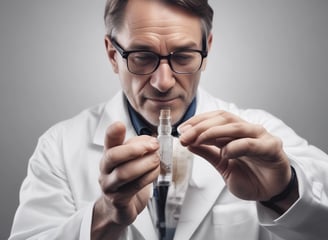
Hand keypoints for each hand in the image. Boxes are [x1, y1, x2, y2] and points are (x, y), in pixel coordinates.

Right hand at [92, 122, 159, 238]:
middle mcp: (106, 169)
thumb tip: (151, 141)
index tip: (120, 125)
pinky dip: (148, 177)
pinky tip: (156, 171)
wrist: (120, 207)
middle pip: (113, 156)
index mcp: (109, 154)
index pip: (108, 141)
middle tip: (154, 145)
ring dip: (145, 164)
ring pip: (124, 173)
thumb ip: (139, 147)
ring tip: (157, 160)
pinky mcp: (119, 199)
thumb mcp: (131, 159)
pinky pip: (134, 187)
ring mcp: (110, 185)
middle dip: (134, 149)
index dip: (112, 132)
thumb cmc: (128, 179)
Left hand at [178, 110, 291, 201]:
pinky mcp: (272, 148)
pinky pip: (252, 143)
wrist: (270, 192)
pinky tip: (224, 153)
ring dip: (214, 132)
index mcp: (235, 132)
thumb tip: (187, 143)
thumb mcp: (222, 165)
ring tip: (198, 140)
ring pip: (236, 127)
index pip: (215, 117)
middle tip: (185, 136)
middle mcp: (247, 130)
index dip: (197, 121)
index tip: (181, 130)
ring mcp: (260, 137)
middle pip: (223, 119)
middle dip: (201, 126)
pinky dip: (236, 146)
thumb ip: (207, 153)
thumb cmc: (249, 176)